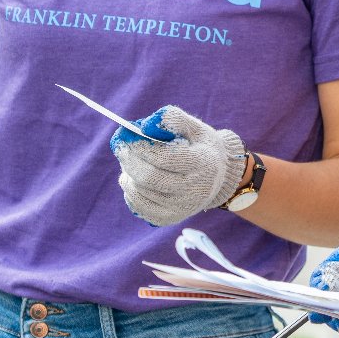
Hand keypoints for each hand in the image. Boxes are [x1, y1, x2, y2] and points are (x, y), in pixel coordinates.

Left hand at [113, 106, 248, 226]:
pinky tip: (133, 180)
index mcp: (203, 164)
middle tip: (120, 148)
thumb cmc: (201, 147)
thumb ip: (173, 119)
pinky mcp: (171, 218)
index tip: (126, 135)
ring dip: (128, 174)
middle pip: (150, 178)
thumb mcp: (195, 127)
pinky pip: (140, 208)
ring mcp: (183, 207)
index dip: (141, 146)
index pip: (164, 157)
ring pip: (141, 193)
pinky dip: (130, 192)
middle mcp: (195, 189)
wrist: (218, 177)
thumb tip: (146, 125)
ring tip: (130, 163)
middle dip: (129, 161)